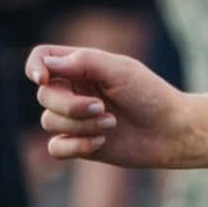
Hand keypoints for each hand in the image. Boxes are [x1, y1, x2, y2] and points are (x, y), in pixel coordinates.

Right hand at [27, 44, 195, 166]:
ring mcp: (74, 118)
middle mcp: (74, 90)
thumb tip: (47, 64)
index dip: (35, 67)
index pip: (42, 58)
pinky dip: (76, 145)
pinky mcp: (78, 143)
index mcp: (82, 67)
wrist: (172, 130)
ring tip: (112, 123)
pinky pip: (55, 147)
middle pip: (44, 95)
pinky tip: (101, 142)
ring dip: (80, 125)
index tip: (44, 78)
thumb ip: (85, 62)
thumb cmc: (151, 95)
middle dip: (70, 105)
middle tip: (101, 108)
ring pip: (48, 121)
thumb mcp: (122, 71)